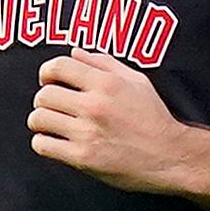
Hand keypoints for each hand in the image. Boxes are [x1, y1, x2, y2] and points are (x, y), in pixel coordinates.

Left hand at [30, 46, 195, 191]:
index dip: (46, 72)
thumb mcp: (137, 81)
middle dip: (43, 99)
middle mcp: (94, 106)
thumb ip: (104, 63)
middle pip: (44, 95)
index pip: (58, 66)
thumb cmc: (154, 118)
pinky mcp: (83, 158)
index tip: (48, 81)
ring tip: (50, 124)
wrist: (170, 157)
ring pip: (39, 119)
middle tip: (52, 106)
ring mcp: (87, 133)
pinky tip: (54, 143)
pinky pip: (43, 145)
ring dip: (40, 121)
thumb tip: (75, 52)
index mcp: (106, 83)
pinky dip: (43, 143)